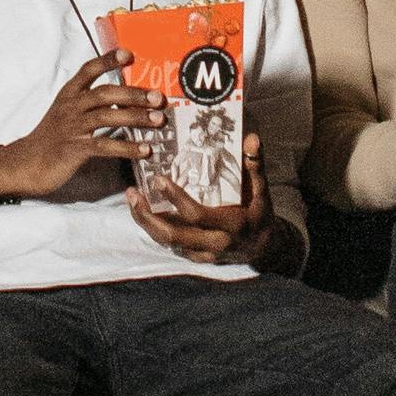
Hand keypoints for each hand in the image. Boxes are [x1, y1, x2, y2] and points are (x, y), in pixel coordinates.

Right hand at [0, 50, 151, 205]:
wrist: (26, 164)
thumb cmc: (52, 139)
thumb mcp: (66, 114)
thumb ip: (91, 105)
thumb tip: (127, 101)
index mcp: (68, 95)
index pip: (88, 70)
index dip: (107, 60)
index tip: (128, 54)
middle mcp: (70, 107)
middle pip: (104, 93)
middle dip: (133, 93)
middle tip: (157, 97)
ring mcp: (71, 127)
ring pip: (107, 116)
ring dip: (135, 117)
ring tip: (158, 121)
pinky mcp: (73, 149)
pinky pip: (104, 145)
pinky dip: (127, 147)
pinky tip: (144, 149)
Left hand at [129, 128, 274, 266]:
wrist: (263, 247)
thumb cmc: (260, 213)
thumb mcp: (261, 189)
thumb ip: (255, 164)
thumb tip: (251, 137)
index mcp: (229, 225)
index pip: (196, 214)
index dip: (176, 198)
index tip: (158, 179)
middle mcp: (214, 243)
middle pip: (173, 235)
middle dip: (148, 216)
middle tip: (133, 193)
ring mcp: (203, 254)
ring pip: (167, 242)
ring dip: (146, 223)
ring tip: (132, 200)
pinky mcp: (196, 258)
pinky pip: (170, 246)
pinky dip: (155, 230)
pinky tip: (144, 213)